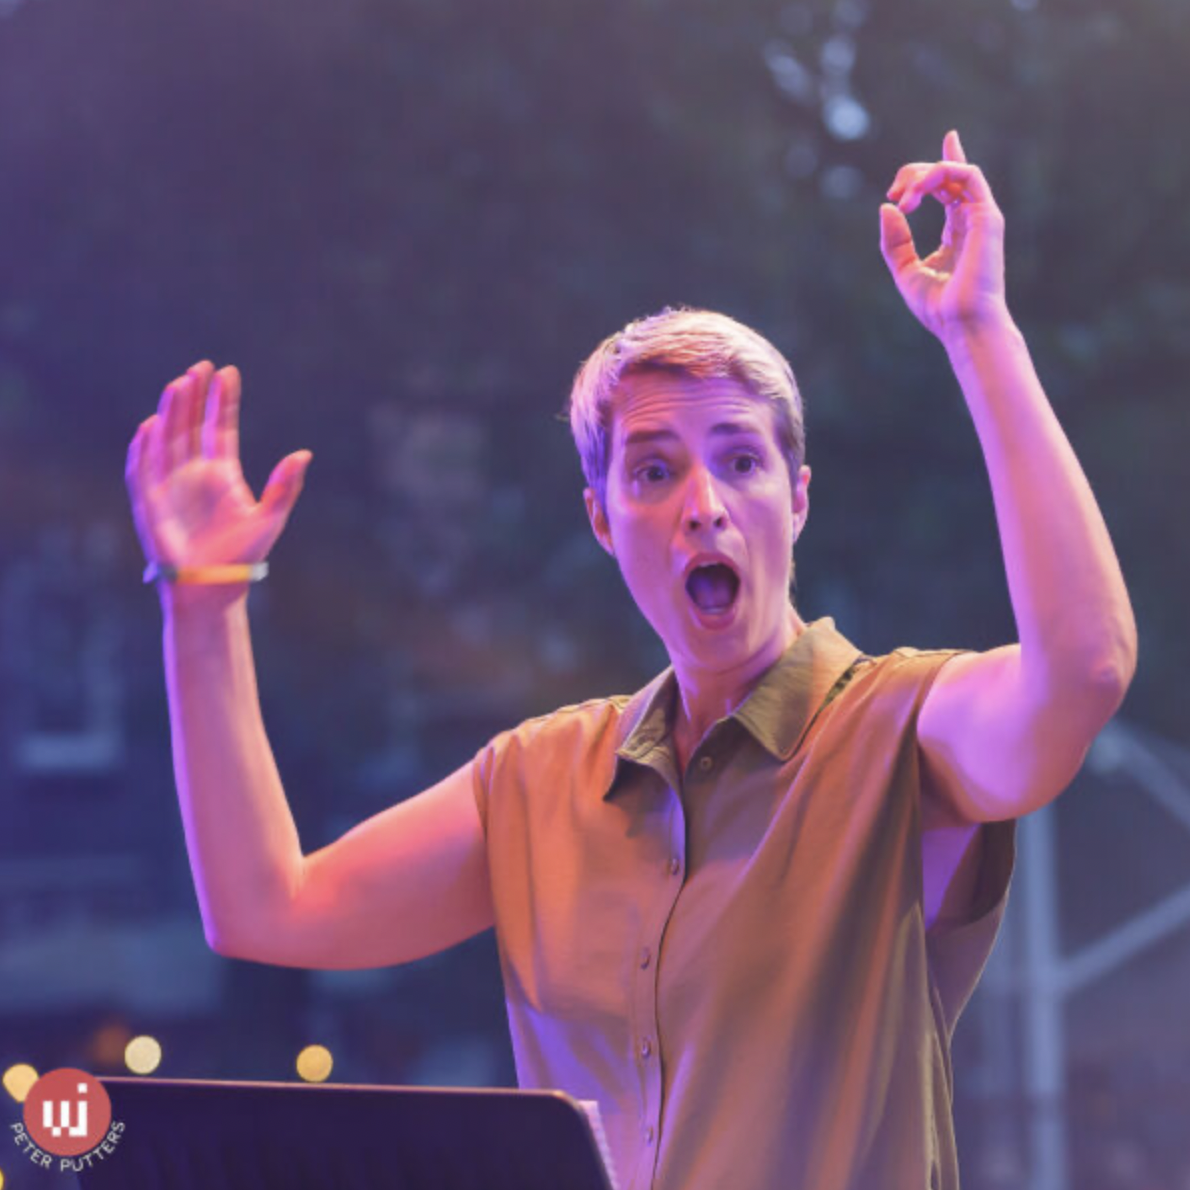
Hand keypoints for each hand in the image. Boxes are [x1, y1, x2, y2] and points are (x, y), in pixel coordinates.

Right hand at [125, 361, 310, 588]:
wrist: (214, 585)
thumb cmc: (243, 554)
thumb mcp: (271, 517)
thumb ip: (285, 486)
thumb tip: (304, 453)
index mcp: (223, 472)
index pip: (220, 427)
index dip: (222, 400)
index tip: (227, 372)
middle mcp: (194, 472)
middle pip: (190, 425)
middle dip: (194, 396)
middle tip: (200, 367)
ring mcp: (170, 484)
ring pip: (167, 438)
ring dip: (171, 412)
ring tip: (179, 384)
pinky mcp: (150, 501)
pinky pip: (143, 469)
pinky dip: (144, 448)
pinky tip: (150, 425)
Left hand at [880, 130, 1007, 339]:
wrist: (963, 325)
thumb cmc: (939, 307)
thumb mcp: (905, 271)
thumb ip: (894, 241)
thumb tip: (886, 207)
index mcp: (957, 233)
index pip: (954, 188)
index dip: (947, 163)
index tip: (949, 137)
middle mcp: (972, 221)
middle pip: (947, 177)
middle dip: (915, 175)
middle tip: (893, 195)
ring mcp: (982, 217)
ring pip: (956, 172)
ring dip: (923, 176)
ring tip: (903, 199)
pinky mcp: (988, 216)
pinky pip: (967, 176)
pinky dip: (940, 174)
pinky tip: (916, 194)